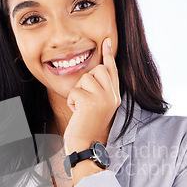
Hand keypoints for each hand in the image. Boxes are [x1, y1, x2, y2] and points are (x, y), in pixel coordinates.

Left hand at [63, 37, 120, 152]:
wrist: (85, 146)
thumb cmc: (87, 128)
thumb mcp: (98, 107)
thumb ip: (99, 91)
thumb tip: (92, 72)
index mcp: (115, 97)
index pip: (112, 71)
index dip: (108, 55)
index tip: (106, 40)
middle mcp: (112, 96)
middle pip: (97, 70)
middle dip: (86, 81)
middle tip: (84, 100)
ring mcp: (103, 99)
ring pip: (85, 78)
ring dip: (78, 92)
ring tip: (81, 108)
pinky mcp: (90, 102)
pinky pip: (75, 90)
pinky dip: (71, 101)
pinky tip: (77, 113)